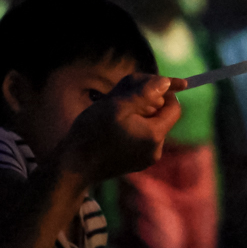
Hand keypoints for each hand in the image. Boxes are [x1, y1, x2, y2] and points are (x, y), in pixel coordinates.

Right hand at [60, 74, 184, 181]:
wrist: (72, 166)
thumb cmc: (92, 133)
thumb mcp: (116, 105)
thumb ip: (143, 92)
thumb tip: (166, 82)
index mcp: (154, 135)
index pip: (174, 107)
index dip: (162, 92)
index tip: (143, 85)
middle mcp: (155, 150)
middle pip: (161, 116)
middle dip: (145, 102)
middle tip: (120, 94)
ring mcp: (144, 159)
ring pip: (149, 126)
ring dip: (136, 114)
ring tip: (111, 111)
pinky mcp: (133, 163)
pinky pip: (139, 138)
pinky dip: (130, 127)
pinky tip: (111, 126)